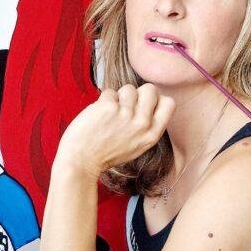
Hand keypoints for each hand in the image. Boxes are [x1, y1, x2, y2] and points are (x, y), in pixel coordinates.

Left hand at [55, 84, 174, 177]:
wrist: (81, 161)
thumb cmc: (105, 154)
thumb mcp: (136, 146)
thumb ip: (146, 126)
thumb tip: (149, 102)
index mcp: (152, 134)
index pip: (169, 103)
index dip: (156, 99)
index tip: (142, 104)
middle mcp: (142, 124)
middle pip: (150, 89)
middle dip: (137, 92)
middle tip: (124, 105)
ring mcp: (126, 115)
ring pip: (128, 88)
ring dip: (117, 97)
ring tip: (109, 113)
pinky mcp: (109, 107)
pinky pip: (109, 92)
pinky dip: (102, 100)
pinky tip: (98, 115)